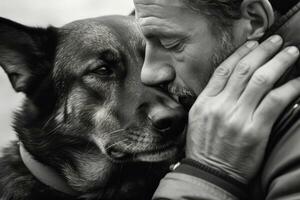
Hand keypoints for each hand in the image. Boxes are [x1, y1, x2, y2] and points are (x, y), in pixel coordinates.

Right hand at [186, 35, 299, 182]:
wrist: (209, 173)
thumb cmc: (204, 147)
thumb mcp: (198, 119)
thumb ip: (211, 98)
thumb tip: (230, 82)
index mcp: (205, 102)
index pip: (224, 70)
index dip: (241, 53)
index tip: (253, 43)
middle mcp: (220, 105)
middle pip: (244, 70)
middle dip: (263, 51)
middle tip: (276, 41)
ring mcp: (237, 117)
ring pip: (261, 81)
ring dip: (279, 63)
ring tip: (291, 53)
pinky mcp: (255, 130)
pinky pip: (275, 102)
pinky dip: (289, 88)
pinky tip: (298, 81)